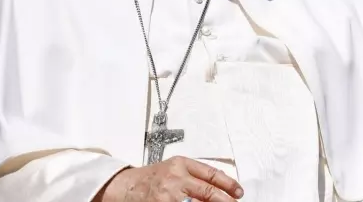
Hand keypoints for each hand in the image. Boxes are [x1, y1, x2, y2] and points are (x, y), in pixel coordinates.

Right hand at [95, 156, 243, 201]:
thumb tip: (219, 187)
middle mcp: (175, 178)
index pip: (211, 173)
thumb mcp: (174, 168)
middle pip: (208, 191)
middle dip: (225, 200)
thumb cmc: (149, 178)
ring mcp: (168, 196)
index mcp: (181, 164)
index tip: (238, 191)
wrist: (124, 187)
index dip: (228, 184)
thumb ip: (194, 175)